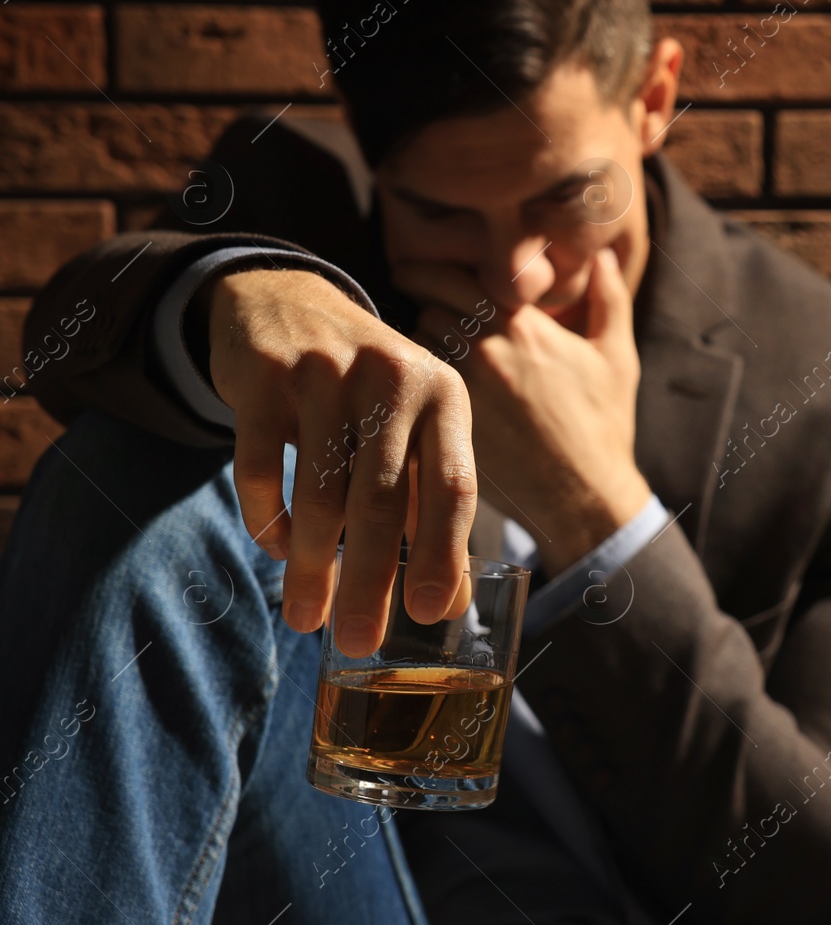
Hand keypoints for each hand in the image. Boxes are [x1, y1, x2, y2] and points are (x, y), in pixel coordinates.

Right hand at [203, 267, 476, 655]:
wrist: (287, 302)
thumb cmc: (366, 391)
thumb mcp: (413, 428)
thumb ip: (431, 505)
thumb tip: (446, 605)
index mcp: (445, 397)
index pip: (454, 486)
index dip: (444, 554)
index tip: (428, 614)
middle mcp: (394, 379)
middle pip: (384, 501)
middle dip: (371, 582)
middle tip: (358, 642)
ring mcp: (327, 374)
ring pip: (321, 494)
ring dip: (313, 567)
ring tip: (307, 616)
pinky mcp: (266, 379)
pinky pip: (261, 469)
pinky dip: (268, 519)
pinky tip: (278, 547)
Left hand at [398, 248, 650, 574]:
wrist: (586, 497)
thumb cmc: (604, 426)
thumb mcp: (616, 358)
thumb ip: (609, 299)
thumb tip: (605, 256)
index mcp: (523, 324)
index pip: (453, 275)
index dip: (432, 272)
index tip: (420, 273)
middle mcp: (486, 349)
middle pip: (426, 303)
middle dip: (422, 304)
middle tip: (415, 308)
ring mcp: (462, 388)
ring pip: (413, 344)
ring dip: (414, 343)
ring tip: (418, 351)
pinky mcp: (445, 424)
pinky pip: (410, 388)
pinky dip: (410, 383)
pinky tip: (417, 391)